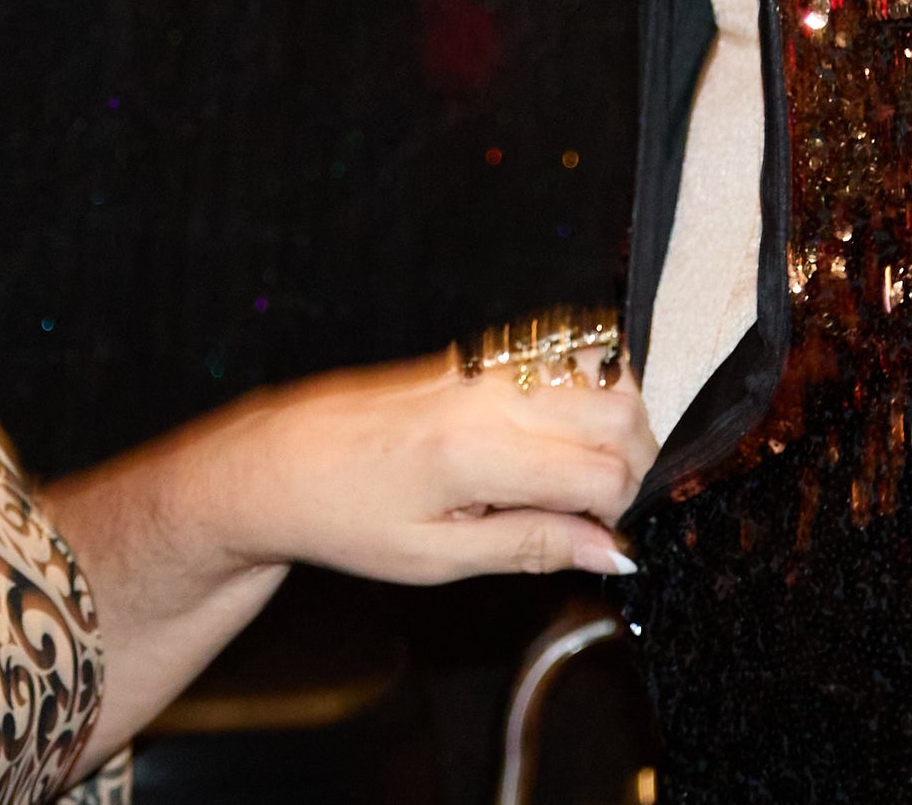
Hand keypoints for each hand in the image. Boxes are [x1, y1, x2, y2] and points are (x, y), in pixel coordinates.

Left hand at [212, 349, 653, 583]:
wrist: (278, 463)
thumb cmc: (344, 515)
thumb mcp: (437, 557)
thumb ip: (534, 547)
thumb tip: (612, 554)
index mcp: (477, 453)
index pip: (605, 472)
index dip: (619, 515)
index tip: (601, 542)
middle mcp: (492, 395)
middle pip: (623, 410)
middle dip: (633, 464)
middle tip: (595, 510)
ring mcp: (489, 365)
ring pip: (607, 373)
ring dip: (615, 425)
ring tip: (575, 475)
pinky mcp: (482, 353)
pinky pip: (568, 355)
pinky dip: (587, 394)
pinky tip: (554, 439)